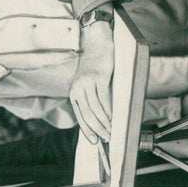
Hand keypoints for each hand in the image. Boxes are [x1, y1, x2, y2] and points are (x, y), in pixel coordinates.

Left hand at [70, 19, 112, 143]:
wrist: (97, 44)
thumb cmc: (95, 67)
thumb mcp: (88, 85)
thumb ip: (90, 100)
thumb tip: (99, 120)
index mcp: (74, 93)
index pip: (80, 117)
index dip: (88, 131)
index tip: (95, 142)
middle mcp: (78, 89)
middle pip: (88, 115)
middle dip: (98, 130)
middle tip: (107, 139)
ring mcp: (87, 83)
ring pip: (96, 109)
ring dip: (104, 123)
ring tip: (112, 131)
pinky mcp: (98, 77)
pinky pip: (104, 98)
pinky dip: (109, 110)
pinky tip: (113, 118)